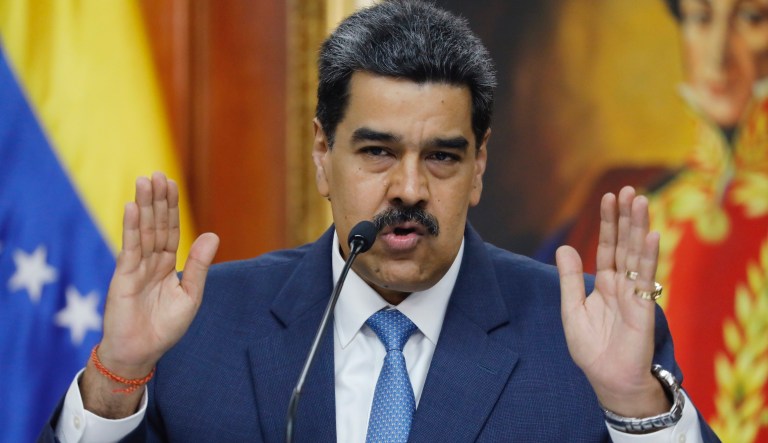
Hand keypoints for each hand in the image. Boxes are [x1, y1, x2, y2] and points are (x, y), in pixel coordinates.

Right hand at [82, 172, 218, 416]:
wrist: (140, 352)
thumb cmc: (165, 328)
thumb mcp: (190, 295)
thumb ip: (199, 265)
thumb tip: (213, 235)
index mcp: (168, 265)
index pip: (171, 230)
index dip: (171, 208)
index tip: (171, 184)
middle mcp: (151, 262)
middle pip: (156, 225)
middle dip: (157, 200)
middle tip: (157, 174)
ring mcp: (136, 267)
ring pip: (142, 231)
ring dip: (143, 206)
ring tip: (144, 181)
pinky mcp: (123, 277)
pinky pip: (129, 248)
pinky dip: (130, 227)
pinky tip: (131, 208)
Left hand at [556, 186, 668, 416]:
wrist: (608, 379)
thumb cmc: (591, 349)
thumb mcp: (572, 310)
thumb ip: (570, 279)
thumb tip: (564, 248)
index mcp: (605, 284)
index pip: (608, 246)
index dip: (608, 223)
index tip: (608, 197)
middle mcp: (623, 284)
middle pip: (625, 243)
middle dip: (626, 217)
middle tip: (628, 189)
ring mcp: (635, 293)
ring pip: (637, 254)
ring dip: (639, 227)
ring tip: (640, 201)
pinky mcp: (643, 306)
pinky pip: (647, 277)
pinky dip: (650, 256)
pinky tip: (652, 235)